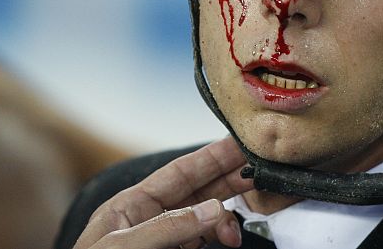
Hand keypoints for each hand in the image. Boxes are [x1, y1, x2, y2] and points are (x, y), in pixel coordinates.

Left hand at [73, 137, 254, 248]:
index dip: (211, 157)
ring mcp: (161, 242)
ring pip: (203, 218)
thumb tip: (213, 209)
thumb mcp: (125, 248)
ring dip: (226, 216)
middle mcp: (148, 220)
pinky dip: (218, 236)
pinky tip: (228, 238)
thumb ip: (168, 227)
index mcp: (131, 206)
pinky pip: (201, 240)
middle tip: (257, 169)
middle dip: (227, 179)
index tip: (239, 144)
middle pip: (197, 191)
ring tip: (241, 222)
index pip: (179, 172)